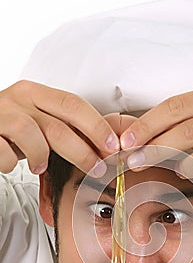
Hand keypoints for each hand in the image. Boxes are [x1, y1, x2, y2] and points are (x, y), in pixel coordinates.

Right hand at [0, 80, 119, 174]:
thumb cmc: (10, 127)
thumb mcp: (37, 120)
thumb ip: (62, 127)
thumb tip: (101, 146)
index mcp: (36, 93)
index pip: (73, 104)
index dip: (96, 126)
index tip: (112, 146)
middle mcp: (18, 100)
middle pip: (58, 126)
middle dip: (83, 152)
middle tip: (97, 169)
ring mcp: (0, 116)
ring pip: (31, 136)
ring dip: (41, 157)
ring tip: (40, 167)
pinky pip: (3, 152)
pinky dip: (10, 163)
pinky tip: (11, 165)